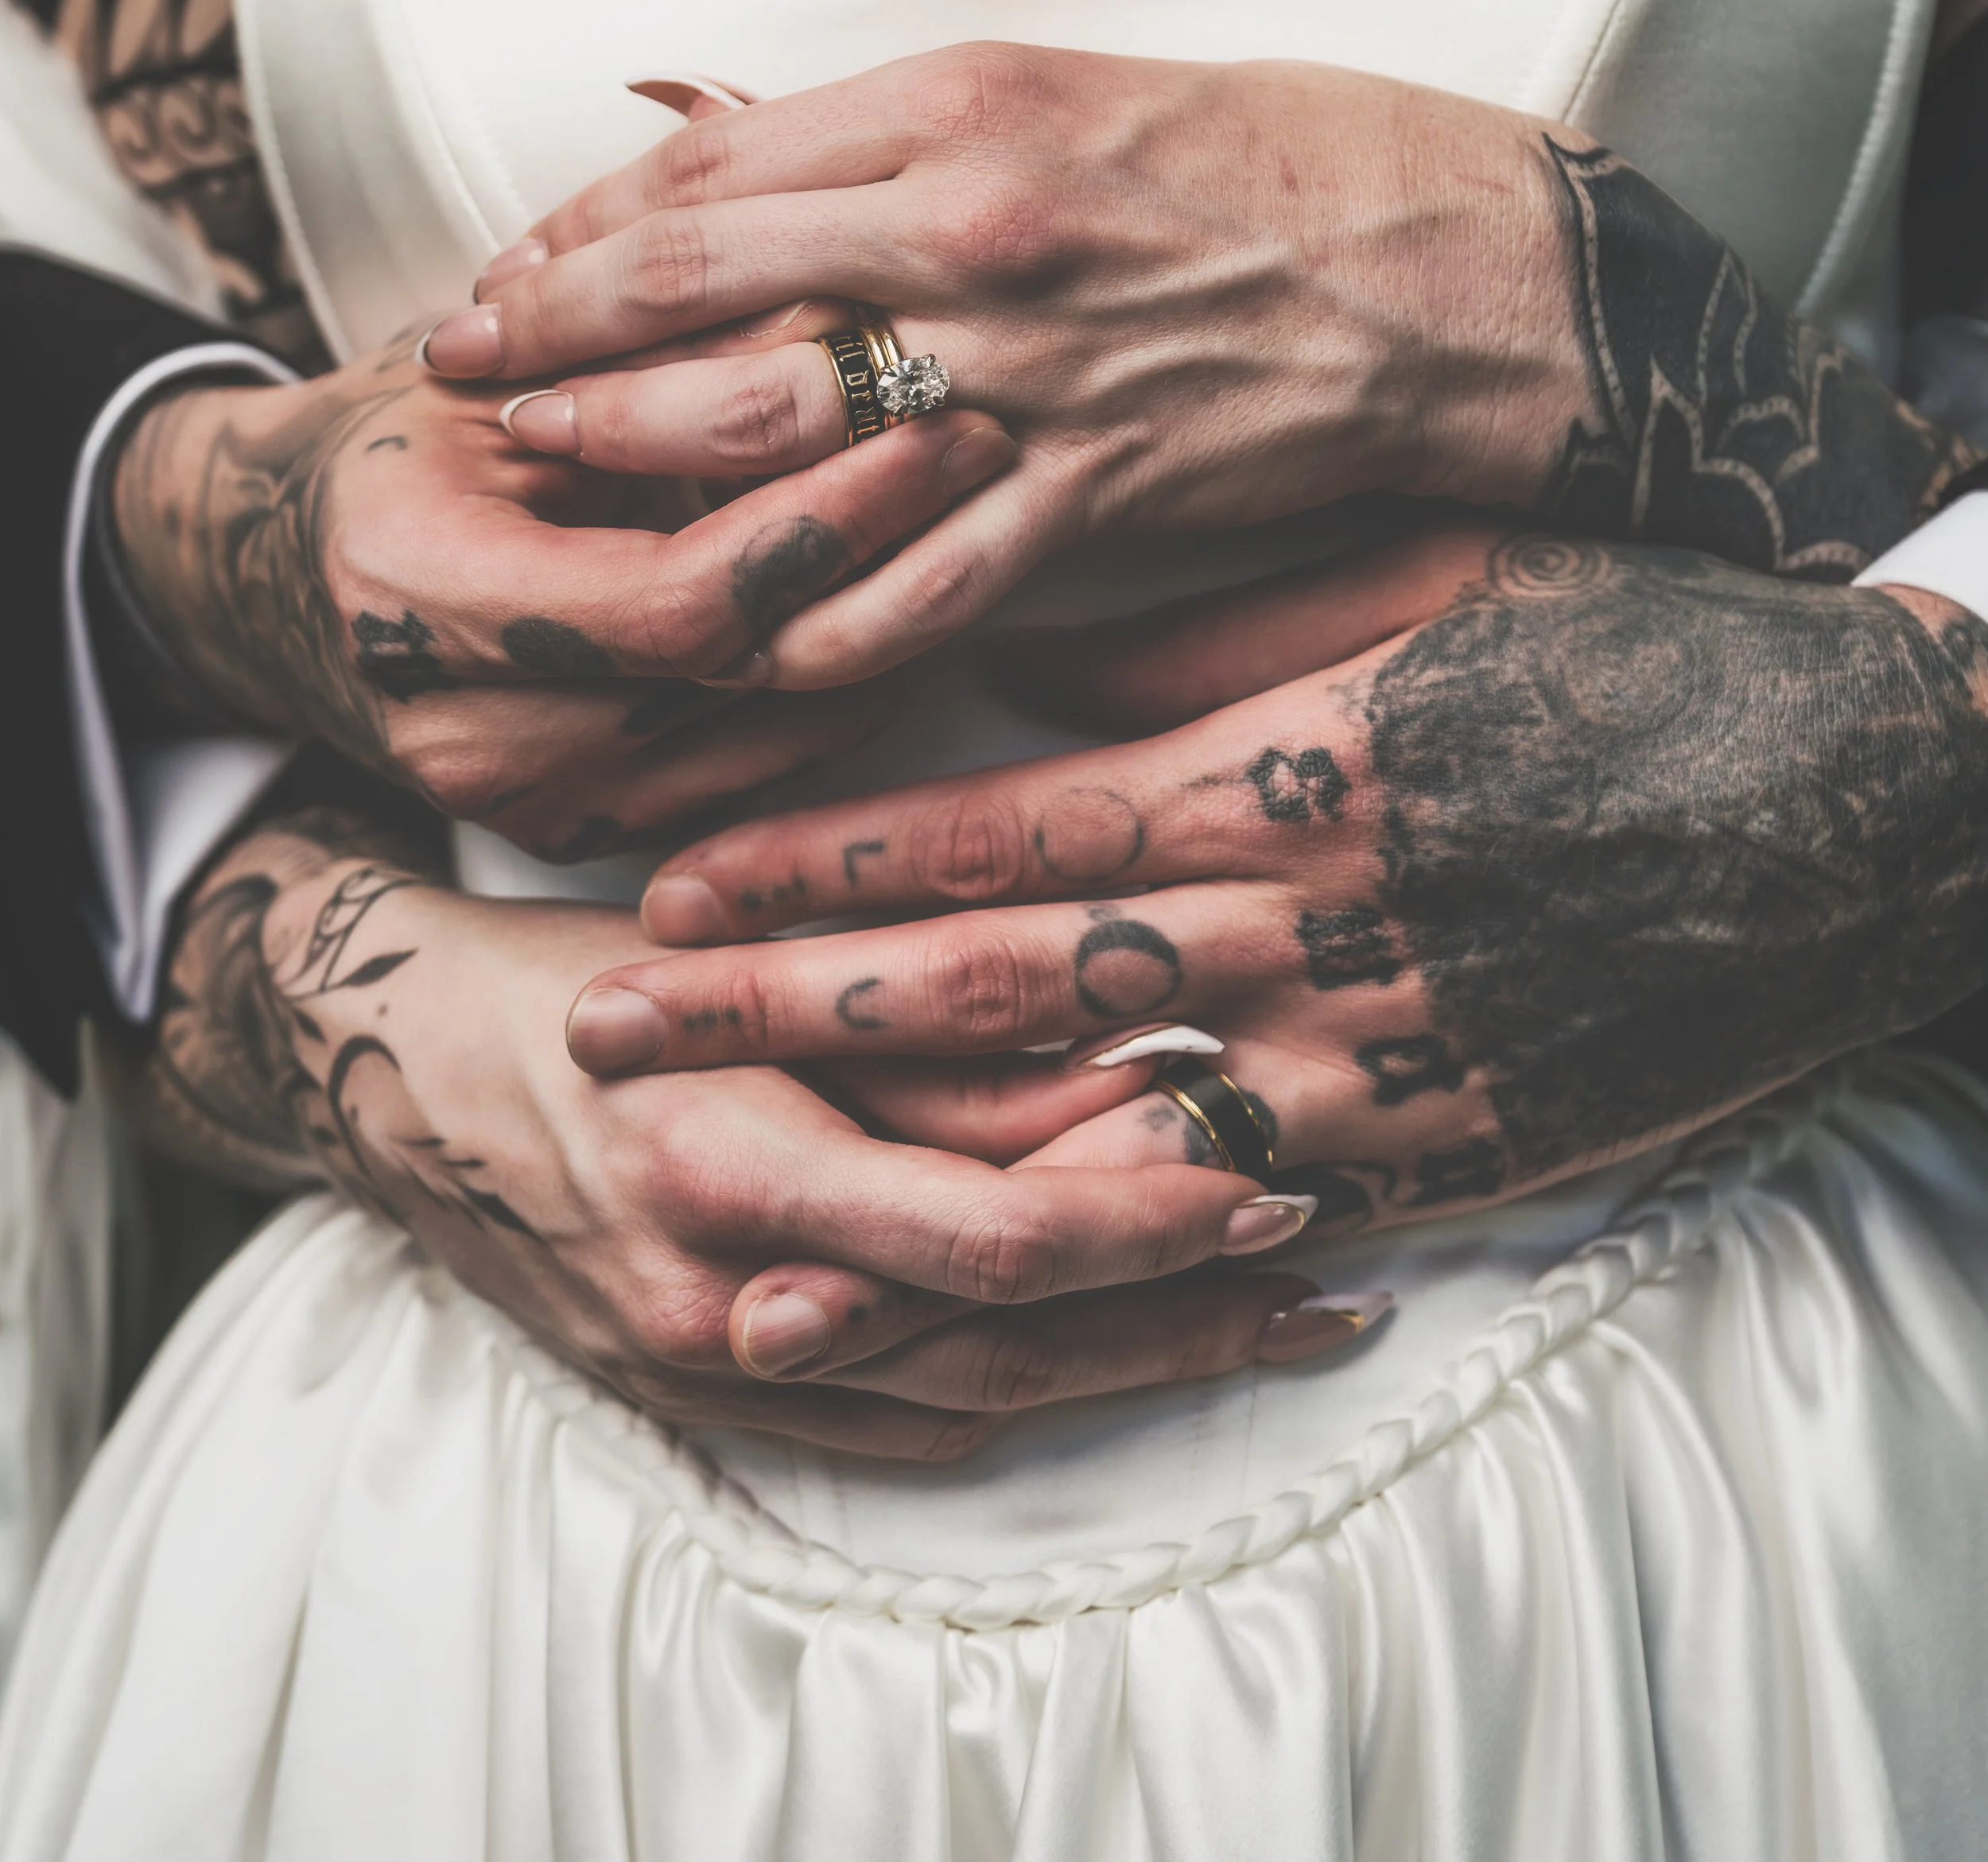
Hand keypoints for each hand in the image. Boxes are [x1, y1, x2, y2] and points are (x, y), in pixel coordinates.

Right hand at [111, 329, 1014, 858]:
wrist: (281, 577)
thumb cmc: (398, 446)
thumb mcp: (492, 378)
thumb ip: (643, 373)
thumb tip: (840, 327)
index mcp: (419, 593)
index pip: (679, 597)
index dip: (822, 518)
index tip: (926, 421)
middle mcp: (466, 734)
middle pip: (739, 677)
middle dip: (880, 563)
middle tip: (984, 449)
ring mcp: (522, 804)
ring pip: (768, 740)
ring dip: (882, 631)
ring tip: (969, 511)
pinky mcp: (571, 835)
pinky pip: (749, 776)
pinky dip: (831, 693)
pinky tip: (896, 602)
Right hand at [124, 805, 1363, 1459]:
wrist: (395, 1072)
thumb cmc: (578, 981)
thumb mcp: (736, 967)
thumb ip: (917, 1030)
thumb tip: (1122, 1057)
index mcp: (728, 1160)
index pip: (988, 1220)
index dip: (1147, 1209)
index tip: (1276, 1168)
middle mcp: (723, 1294)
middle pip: (1008, 1328)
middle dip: (1183, 1302)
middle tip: (1333, 1266)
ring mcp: (709, 1368)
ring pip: (972, 1392)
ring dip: (1135, 1362)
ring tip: (1283, 1324)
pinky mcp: (705, 1399)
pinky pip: (897, 1428)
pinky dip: (1025, 1401)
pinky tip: (1120, 1370)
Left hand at [424, 44, 1977, 688]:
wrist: (1465, 268)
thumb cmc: (1284, 149)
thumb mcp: (1076, 73)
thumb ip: (901, 124)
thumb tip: (736, 146)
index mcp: (969, 104)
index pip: (708, 174)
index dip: (577, 234)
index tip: (506, 274)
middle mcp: (978, 233)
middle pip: (705, 299)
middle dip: (556, 348)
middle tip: (470, 381)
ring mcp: (1032, 372)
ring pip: (784, 439)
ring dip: (644, 474)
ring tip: (554, 487)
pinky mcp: (1098, 490)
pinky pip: (919, 577)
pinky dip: (815, 613)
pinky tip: (735, 639)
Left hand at [564, 523, 1987, 1230]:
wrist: (1834, 795)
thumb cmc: (1614, 653)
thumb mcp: (1404, 582)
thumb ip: (1204, 640)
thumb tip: (1041, 679)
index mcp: (1254, 770)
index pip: (974, 827)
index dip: (806, 866)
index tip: (672, 881)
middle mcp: (1270, 929)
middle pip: (969, 991)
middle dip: (769, 1016)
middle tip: (614, 1033)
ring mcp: (1342, 1061)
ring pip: (1062, 1141)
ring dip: (881, 1179)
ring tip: (731, 1211)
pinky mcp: (1423, 1152)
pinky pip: (1217, 1227)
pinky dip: (1077, 1270)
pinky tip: (964, 1297)